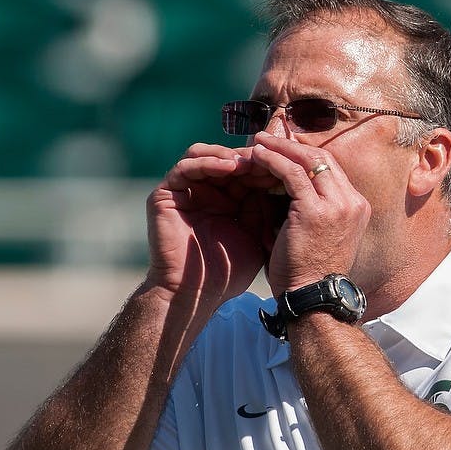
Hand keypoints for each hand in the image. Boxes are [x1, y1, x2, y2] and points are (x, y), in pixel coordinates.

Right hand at [145, 143, 281, 307]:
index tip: (286, 163)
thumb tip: (283, 179)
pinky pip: (185, 167)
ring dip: (229, 155)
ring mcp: (182, 191)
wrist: (198, 294)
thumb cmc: (227, 272)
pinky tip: (230, 166)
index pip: (243, 171)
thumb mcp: (253, 233)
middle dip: (249, 158)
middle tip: (270, 156)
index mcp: (223, 200)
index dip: (264, 166)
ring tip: (250, 162)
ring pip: (204, 155)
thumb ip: (263, 208)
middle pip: (225, 159)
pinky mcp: (164, 194)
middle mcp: (202, 192)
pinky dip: (208, 162)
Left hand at [250, 132, 370, 294]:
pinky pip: (291, 173)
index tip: (284, 152)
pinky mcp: (315, 210)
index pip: (332, 170)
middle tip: (269, 139)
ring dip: (281, 147)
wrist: (314, 299)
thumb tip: (278, 187)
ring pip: (308, 160)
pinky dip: (273, 160)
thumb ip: (308, 209)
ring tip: (258, 142)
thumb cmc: (309, 274)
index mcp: (357, 208)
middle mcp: (352, 202)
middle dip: (294, 145)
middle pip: (323, 158)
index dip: (306, 156)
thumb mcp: (318, 236)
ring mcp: (337, 205)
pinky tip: (257, 156)